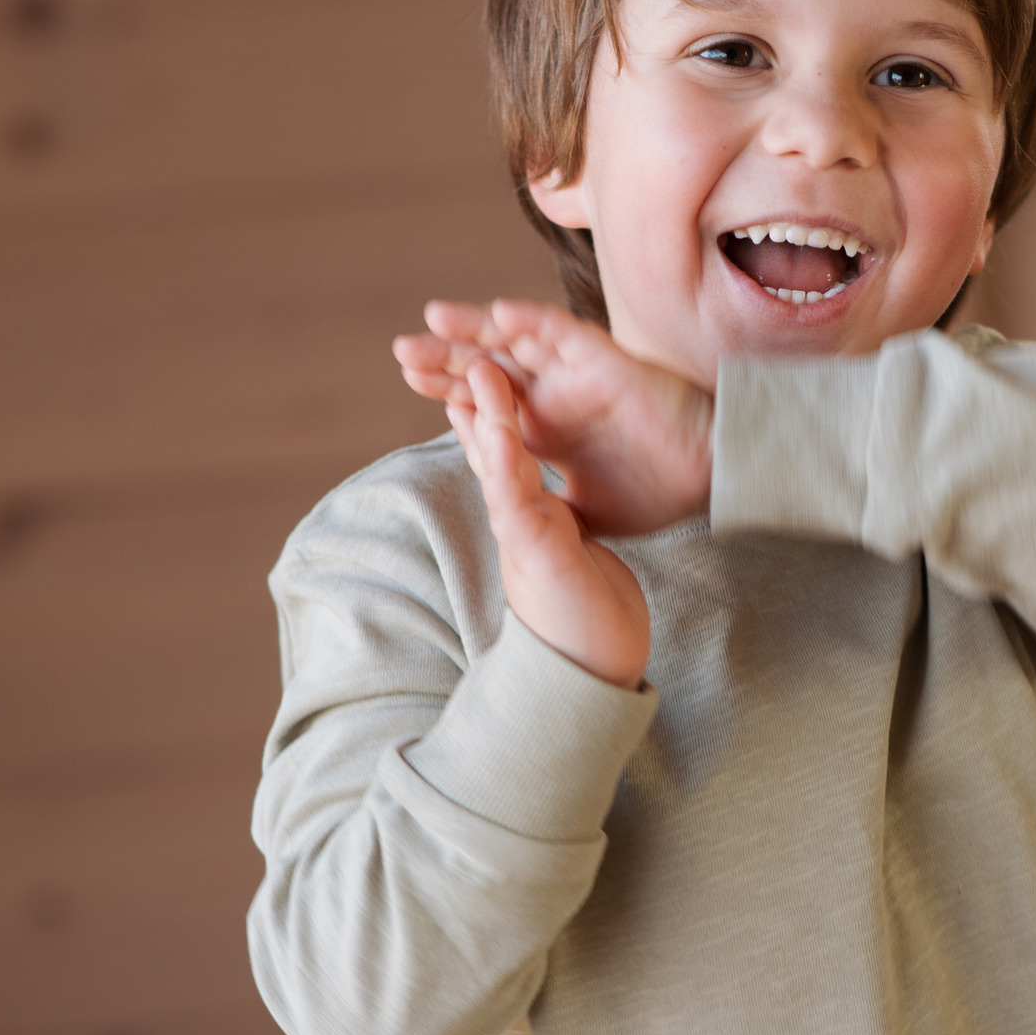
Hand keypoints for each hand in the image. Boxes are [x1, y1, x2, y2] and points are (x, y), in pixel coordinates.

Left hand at [394, 299, 713, 536]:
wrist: (707, 485)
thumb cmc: (656, 494)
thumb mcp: (583, 513)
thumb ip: (548, 509)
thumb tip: (521, 528)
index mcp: (547, 423)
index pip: (487, 398)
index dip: (449, 387)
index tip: (409, 379)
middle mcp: (557, 391)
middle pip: (490, 364)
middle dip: (446, 356)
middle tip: (403, 351)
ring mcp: (579, 373)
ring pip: (517, 340)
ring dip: (476, 327)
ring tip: (434, 318)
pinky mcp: (606, 362)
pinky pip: (563, 333)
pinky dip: (532, 322)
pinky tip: (499, 315)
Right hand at [450, 358, 649, 691]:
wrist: (595, 675)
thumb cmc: (589, 624)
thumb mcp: (573, 563)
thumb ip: (561, 535)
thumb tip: (560, 523)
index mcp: (529, 521)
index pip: (503, 458)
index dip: (488, 416)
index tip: (475, 378)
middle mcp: (516, 524)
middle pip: (487, 450)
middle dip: (467, 402)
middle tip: (440, 359)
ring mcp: (521, 536)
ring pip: (495, 464)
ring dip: (485, 414)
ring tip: (476, 369)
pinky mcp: (535, 549)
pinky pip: (516, 492)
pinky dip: (506, 455)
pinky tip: (501, 423)